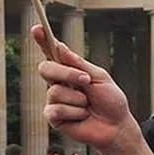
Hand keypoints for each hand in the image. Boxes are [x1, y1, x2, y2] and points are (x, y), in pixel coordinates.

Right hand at [34, 25, 141, 154]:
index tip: (37, 28)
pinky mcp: (54, 117)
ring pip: (55, 91)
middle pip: (46, 68)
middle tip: (85, 81)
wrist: (116, 126)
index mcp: (70, 70)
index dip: (43, 40)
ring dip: (78, 99)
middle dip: (66, 73)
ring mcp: (55, 99)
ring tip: (88, 105)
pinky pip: (56, 109)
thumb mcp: (99, 78)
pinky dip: (74, 113)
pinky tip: (82, 116)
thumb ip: (79, 65)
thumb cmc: (111, 101)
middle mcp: (59, 83)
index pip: (52, 53)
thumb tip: (61, 48)